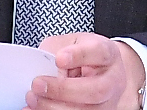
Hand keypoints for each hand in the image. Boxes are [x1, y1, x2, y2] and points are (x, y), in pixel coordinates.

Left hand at [25, 32, 145, 109]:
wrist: (96, 70)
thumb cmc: (81, 54)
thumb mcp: (69, 43)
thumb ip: (57, 52)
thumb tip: (42, 71)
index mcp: (108, 54)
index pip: (99, 52)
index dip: (79, 56)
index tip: (59, 59)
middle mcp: (112, 80)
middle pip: (97, 90)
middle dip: (64, 89)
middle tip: (38, 84)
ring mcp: (107, 102)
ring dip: (56, 107)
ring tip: (34, 98)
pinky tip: (36, 109)